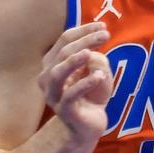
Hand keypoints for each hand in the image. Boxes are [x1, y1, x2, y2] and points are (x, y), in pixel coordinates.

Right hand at [39, 22, 112, 143]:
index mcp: (53, 63)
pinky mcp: (64, 110)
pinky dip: (85, 83)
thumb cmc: (91, 95)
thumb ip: (94, 58)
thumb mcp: (96, 71)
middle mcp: (48, 77)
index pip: (64, 40)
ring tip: (90, 53)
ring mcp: (54, 95)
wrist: (87, 126)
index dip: (83, 31)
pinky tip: (99, 76)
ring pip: (57, 73)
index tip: (103, 27)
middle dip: (84, 41)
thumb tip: (93, 51)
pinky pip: (71, 95)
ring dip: (73, 61)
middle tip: (105, 35)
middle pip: (62, 52)